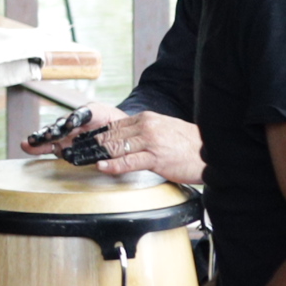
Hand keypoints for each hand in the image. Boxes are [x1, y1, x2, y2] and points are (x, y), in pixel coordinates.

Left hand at [89, 110, 203, 187]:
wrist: (211, 152)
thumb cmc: (188, 144)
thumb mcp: (163, 130)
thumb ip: (144, 132)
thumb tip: (125, 138)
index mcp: (147, 119)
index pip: (114, 126)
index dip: (96, 135)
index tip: (82, 141)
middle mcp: (147, 127)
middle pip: (112, 135)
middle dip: (92, 144)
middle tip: (75, 151)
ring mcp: (151, 142)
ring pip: (117, 147)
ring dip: (97, 154)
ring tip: (81, 159)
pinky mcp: (156, 158)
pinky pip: (129, 161)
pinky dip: (113, 164)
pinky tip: (102, 166)